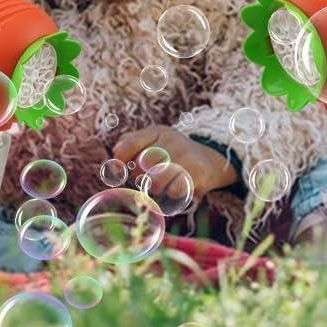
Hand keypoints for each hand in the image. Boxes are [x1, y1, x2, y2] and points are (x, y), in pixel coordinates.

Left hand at [112, 125, 236, 201]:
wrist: (211, 161)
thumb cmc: (175, 155)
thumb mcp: (155, 142)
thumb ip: (132, 144)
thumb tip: (115, 153)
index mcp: (158, 132)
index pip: (129, 144)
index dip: (121, 158)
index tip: (119, 167)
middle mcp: (172, 140)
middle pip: (142, 165)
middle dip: (142, 177)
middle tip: (150, 178)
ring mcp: (185, 155)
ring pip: (156, 181)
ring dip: (157, 188)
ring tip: (165, 184)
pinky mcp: (196, 172)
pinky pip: (175, 190)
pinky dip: (173, 194)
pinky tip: (177, 189)